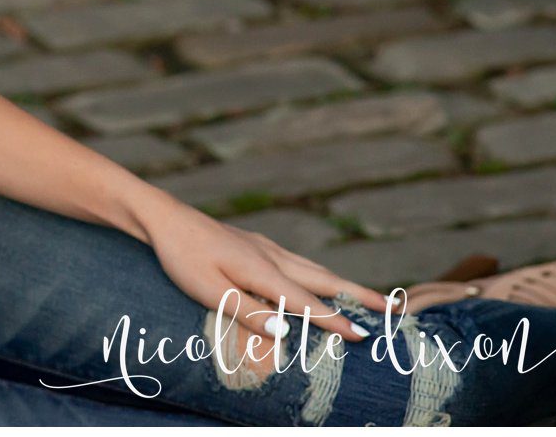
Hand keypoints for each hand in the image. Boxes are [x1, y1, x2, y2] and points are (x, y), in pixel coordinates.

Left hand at [139, 193, 389, 372]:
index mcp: (262, 270)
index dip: (335, 321)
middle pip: (323, 279)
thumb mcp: (208, 291)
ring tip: (368, 297)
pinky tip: (319, 280)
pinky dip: (319, 275)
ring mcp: (264, 247)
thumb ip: (247, 313)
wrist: (162, 217)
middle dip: (358, 295)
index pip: (306, 302)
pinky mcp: (254, 244)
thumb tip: (287, 333)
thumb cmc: (182, 257)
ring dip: (343, 284)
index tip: (365, 337)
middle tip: (393, 309)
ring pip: (313, 268)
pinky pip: (298, 263)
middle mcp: (270, 255)